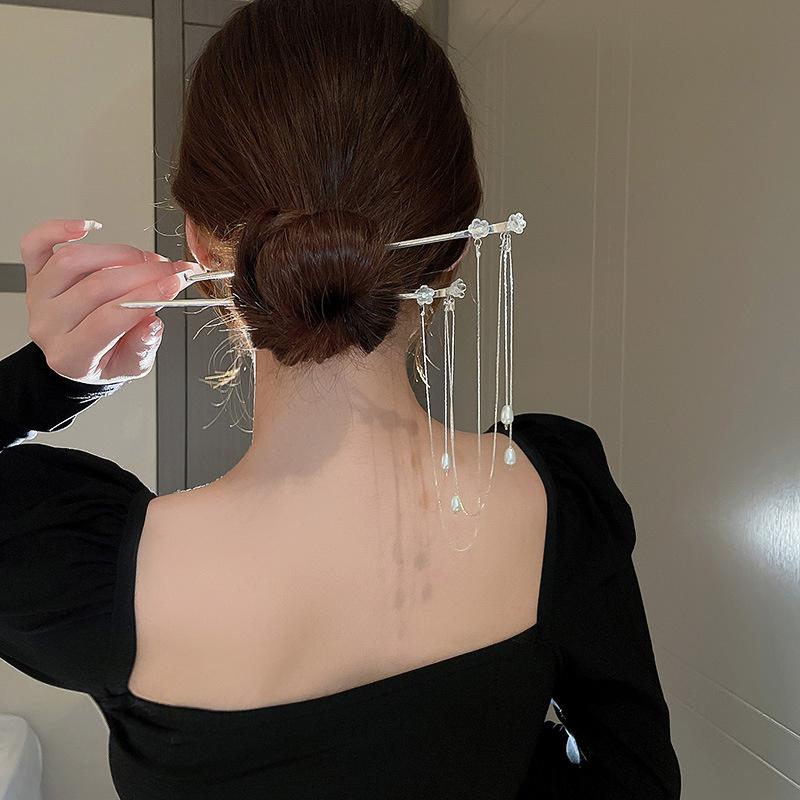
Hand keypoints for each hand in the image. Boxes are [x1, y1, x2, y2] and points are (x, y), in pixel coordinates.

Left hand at [20, 218, 201, 384]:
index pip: (108, 320)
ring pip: (72, 261)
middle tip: (172, 269)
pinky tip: (88, 226)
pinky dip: (59, 229)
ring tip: (146, 259)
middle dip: (143, 274)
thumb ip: (142, 347)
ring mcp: (39, 297)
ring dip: (117, 253)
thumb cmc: (105, 360)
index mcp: (71, 355)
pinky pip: (36, 244)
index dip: (145, 297)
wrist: (78, 355)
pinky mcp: (34, 275)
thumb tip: (152, 323)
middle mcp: (48, 324)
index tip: (175, 283)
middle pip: (95, 287)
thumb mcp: (131, 366)